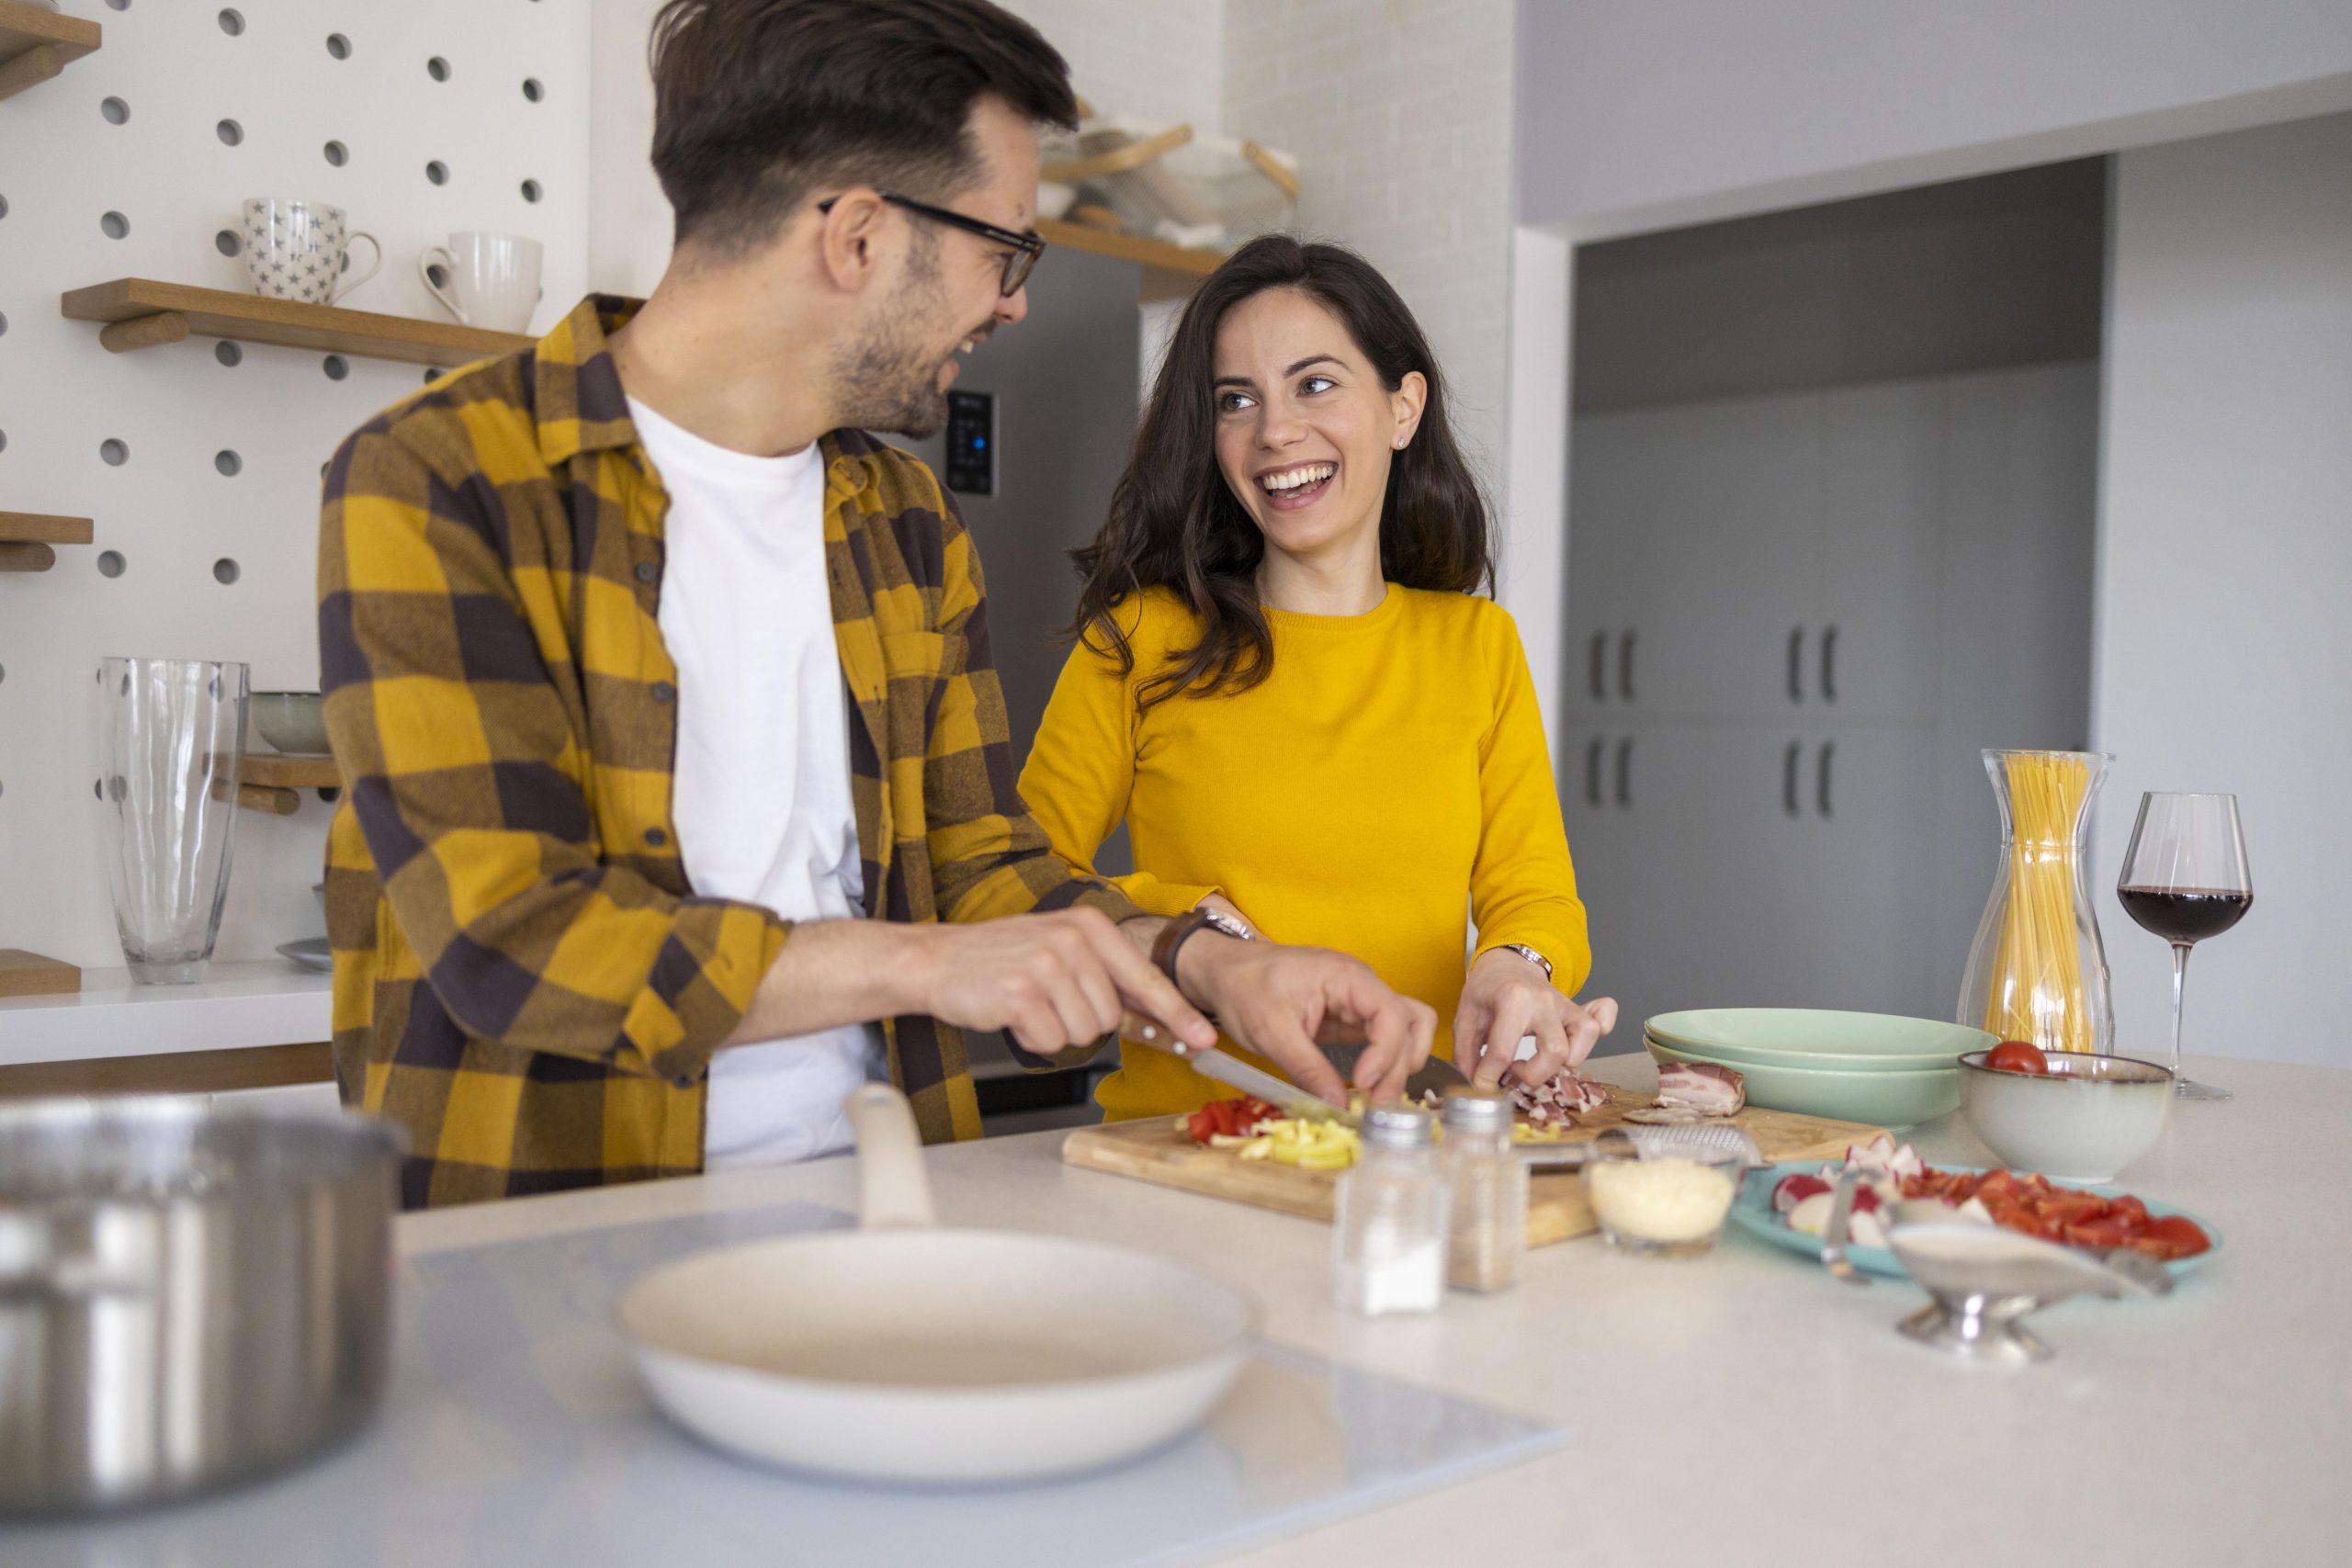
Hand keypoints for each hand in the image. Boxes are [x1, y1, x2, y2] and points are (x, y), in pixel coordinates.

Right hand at [914, 908, 1216, 1058]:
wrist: (936, 960)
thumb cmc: (999, 960)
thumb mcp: (1061, 953)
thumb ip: (1107, 980)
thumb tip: (1159, 1020)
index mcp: (1090, 925)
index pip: (1145, 978)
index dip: (1176, 1015)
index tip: (1202, 1041)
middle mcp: (1073, 939)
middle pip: (1110, 1017)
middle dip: (1081, 1023)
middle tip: (1047, 1003)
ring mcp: (1048, 963)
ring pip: (1083, 1033)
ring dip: (1055, 1031)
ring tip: (1028, 1005)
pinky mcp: (1022, 991)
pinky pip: (1051, 1040)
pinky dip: (1032, 1038)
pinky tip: (1013, 1014)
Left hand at [1177, 938, 1435, 1106]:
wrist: (1227, 972)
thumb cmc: (1245, 989)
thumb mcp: (1270, 1032)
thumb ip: (1306, 1069)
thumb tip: (1337, 1106)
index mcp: (1346, 976)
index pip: (1390, 1012)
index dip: (1386, 1052)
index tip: (1363, 1084)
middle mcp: (1362, 985)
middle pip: (1407, 1024)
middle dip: (1395, 1068)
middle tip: (1373, 1106)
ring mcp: (1360, 1001)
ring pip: (1407, 1029)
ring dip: (1400, 1064)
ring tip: (1376, 1097)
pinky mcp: (1352, 1018)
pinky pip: (1385, 1038)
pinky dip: (1385, 1063)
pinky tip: (1367, 1087)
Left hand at [1454, 948, 1618, 1088]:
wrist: (1507, 963)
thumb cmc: (1489, 989)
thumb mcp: (1466, 1016)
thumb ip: (1466, 1052)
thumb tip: (1477, 1083)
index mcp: (1513, 999)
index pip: (1503, 1051)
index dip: (1489, 1076)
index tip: (1483, 1083)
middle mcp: (1544, 1001)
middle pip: (1555, 1052)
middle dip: (1534, 1074)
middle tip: (1515, 1070)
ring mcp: (1565, 1005)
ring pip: (1584, 1040)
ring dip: (1565, 1061)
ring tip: (1542, 1060)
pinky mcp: (1578, 1011)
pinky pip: (1602, 1021)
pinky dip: (1602, 1032)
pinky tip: (1580, 1042)